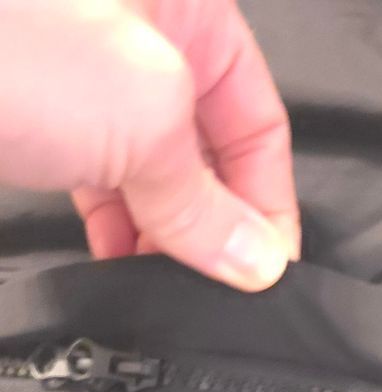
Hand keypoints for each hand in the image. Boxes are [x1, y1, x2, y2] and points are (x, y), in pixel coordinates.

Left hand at [0, 0, 299, 290]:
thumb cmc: (7, 40)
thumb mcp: (145, 121)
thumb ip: (205, 199)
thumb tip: (254, 258)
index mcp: (188, 8)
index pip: (258, 118)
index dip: (269, 200)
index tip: (265, 271)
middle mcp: (142, 37)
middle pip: (207, 149)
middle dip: (213, 222)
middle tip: (214, 287)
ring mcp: (84, 78)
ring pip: (151, 170)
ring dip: (162, 233)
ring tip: (164, 283)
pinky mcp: (38, 117)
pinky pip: (99, 179)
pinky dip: (114, 225)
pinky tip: (116, 261)